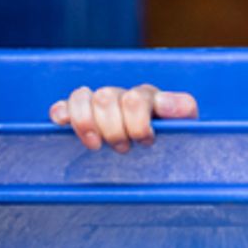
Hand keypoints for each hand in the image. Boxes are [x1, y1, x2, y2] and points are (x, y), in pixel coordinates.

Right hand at [49, 84, 198, 152]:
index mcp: (147, 96)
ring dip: (86, 124)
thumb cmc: (173, 137)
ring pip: (81, 96)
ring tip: (97, 146)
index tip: (146, 141)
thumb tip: (162, 104)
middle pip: (105, 97)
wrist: (162, 152)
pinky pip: (64, 105)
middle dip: (114, 129)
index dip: (137, 124)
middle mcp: (121, 95)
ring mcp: (99, 104)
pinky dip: (61, 112)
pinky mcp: (80, 115)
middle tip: (124, 149)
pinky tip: (62, 124)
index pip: (135, 98)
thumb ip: (181, 108)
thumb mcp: (185, 123)